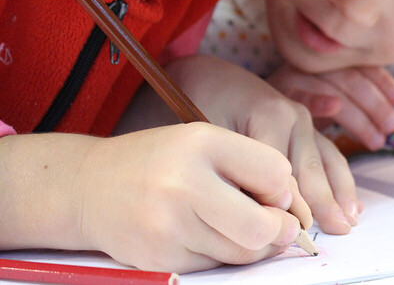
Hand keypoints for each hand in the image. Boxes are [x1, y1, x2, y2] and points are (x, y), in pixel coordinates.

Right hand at [0, 125, 302, 272]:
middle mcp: (184, 183)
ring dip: (254, 244)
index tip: (270, 190)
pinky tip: (205, 233)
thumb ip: (249, 166)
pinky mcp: (160, 258)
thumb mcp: (202, 141)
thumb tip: (289, 211)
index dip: (282, 187)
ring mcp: (169, 226)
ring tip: (236, 224)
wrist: (89, 187)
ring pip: (243, 253)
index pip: (276, 172)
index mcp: (202, 142)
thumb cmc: (157, 159)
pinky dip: (222, 254)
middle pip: (263, 227)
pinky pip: (216, 266)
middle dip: (279, 229)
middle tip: (275, 223)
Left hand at [166, 55, 359, 234]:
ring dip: (341, 194)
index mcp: (273, 115)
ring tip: (351, 222)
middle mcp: (296, 117)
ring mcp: (304, 120)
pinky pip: (329, 156)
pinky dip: (340, 181)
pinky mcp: (305, 127)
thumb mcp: (209, 133)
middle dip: (324, 203)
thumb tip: (254, 211)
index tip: (294, 236)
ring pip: (327, 163)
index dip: (287, 207)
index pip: (282, 172)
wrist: (208, 76)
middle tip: (339, 233)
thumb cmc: (201, 103)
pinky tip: (352, 203)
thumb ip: (233, 168)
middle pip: (311, 169)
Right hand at [268, 64, 393, 150]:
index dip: (381, 80)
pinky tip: (334, 107)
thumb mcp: (327, 102)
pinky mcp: (274, 94)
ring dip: (358, 114)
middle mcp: (309, 64)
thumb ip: (354, 99)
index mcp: (324, 61)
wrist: (239, 103)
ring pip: (332, 87)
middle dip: (375, 103)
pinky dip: (318, 99)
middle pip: (348, 77)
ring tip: (377, 139)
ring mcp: (292, 77)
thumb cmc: (294, 108)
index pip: (359, 64)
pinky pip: (299, 95)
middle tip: (391, 126)